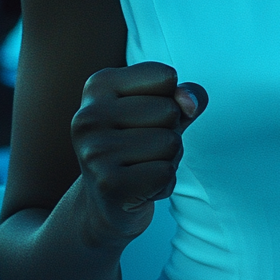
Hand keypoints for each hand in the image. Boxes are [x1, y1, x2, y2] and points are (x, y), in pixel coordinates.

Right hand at [71, 61, 207, 243]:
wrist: (107, 202)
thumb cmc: (139, 144)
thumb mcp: (164, 108)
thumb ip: (186, 94)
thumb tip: (190, 103)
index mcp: (98, 85)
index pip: (166, 77)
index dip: (171, 100)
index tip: (146, 117)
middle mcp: (88, 115)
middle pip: (170, 111)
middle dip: (170, 133)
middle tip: (143, 149)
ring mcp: (95, 151)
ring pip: (171, 143)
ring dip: (168, 159)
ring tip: (142, 167)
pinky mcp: (108, 184)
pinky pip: (166, 173)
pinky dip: (164, 184)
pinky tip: (141, 188)